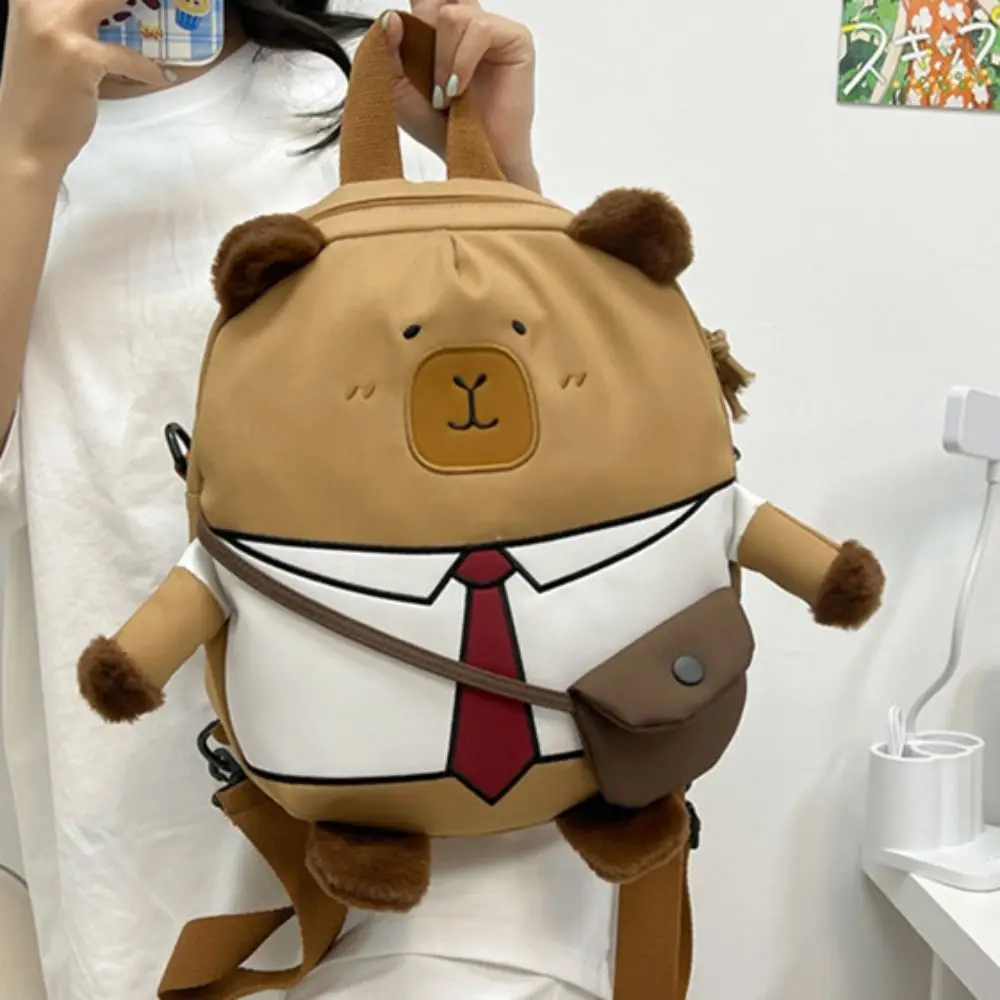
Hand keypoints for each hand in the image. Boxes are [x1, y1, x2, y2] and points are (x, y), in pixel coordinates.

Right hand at [0, 0, 166, 175]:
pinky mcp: (80, 56)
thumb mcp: (48, 46)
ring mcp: (56, 26)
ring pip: (111, 1)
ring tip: (161, 23)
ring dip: (140, 8)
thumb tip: (108, 17)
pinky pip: (127, 56)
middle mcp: (37, 3)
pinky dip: (147, 69)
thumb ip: (70, 24)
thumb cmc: (39, 97)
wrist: (27, 140)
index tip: (124, 3)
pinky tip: (161, 76)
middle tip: (155, 3)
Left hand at [383, 1, 538, 190]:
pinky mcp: (515, 39)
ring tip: (445, 97)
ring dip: (441, 61)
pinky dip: (462, 63)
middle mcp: (468, 24)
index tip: (405, 34)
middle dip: (425, 37)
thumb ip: (387, 53)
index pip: (426, 0)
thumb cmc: (442, 131)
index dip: (418, 10)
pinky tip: (460, 91)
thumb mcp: (399, 91)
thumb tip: (391, 17)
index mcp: (441, 31)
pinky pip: (479, 28)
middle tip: (431, 79)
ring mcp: (493, 29)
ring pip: (452, 15)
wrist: (473, 160)